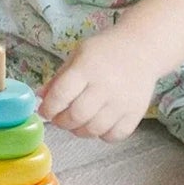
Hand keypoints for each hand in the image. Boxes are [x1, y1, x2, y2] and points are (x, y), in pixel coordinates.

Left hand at [39, 30, 157, 143]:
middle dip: (61, 122)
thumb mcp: (77, 55)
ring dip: (79, 131)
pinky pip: (114, 135)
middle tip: (59, 119)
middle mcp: (105, 86)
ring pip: (94, 129)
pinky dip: (101, 135)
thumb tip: (41, 97)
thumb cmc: (105, 50)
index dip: (48, 107)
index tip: (44, 110)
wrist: (142, 49)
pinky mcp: (136, 113)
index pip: (61, 95)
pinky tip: (97, 124)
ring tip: (76, 122)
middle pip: (76, 116)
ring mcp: (122, 102)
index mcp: (86, 68)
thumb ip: (59, 77)